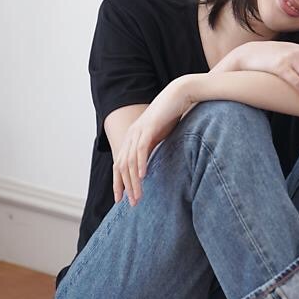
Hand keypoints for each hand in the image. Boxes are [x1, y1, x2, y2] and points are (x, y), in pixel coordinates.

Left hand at [112, 76, 192, 207]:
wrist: (179, 94)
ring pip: (130, 161)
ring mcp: (138, 131)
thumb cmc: (172, 114)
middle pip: (121, 166)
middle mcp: (131, 135)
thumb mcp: (160, 135)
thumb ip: (154, 148)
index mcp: (132, 137)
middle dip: (125, 187)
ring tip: (138, 196)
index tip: (121, 199)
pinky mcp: (149, 128)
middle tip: (132, 204)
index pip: (120, 164)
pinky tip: (143, 177)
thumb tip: (154, 164)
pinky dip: (141, 164)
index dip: (119, 182)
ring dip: (133, 181)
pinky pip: (142, 150)